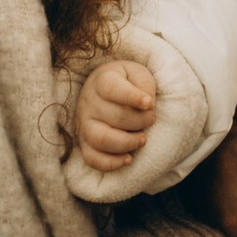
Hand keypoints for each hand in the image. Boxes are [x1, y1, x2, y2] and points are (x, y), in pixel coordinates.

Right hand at [74, 54, 159, 168]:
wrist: (106, 88)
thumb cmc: (127, 82)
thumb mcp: (138, 74)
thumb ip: (144, 85)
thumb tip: (146, 106)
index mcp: (102, 81)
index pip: (112, 88)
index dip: (132, 97)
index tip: (150, 103)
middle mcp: (89, 102)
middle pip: (115, 117)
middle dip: (140, 121)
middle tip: (152, 119)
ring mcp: (84, 124)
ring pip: (101, 139)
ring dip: (127, 143)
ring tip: (142, 139)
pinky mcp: (84, 143)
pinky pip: (92, 159)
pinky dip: (110, 163)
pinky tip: (128, 159)